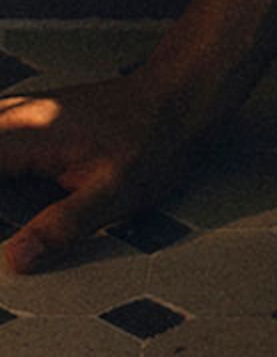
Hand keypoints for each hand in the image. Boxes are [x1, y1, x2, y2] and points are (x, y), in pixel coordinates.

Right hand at [0, 72, 208, 274]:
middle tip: (5, 234)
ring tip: (8, 221)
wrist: (178, 97)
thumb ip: (64, 224)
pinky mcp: (24, 121)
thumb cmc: (152, 138)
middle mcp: (10, 119)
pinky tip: (10, 196)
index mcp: (20, 137)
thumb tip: (16, 260)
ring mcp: (15, 115)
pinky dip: (1, 174)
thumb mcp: (115, 191)